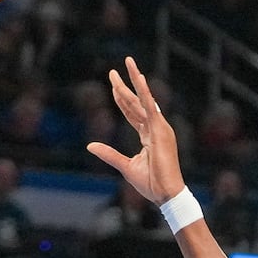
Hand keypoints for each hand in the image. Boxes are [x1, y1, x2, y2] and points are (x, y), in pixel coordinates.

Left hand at [86, 58, 187, 204]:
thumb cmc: (151, 184)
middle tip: (112, 71)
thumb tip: (90, 145)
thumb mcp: (125, 166)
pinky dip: (144, 91)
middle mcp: (155, 128)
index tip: (114, 86)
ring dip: (134, 80)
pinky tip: (139, 78)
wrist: (166, 194)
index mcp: (149, 136)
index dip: (122, 99)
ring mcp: (159, 127)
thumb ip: (108, 153)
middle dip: (124, 86)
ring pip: (142, 99)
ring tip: (127, 63)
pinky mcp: (160, 130)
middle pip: (136, 102)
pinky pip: (150, 106)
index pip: (133, 113)